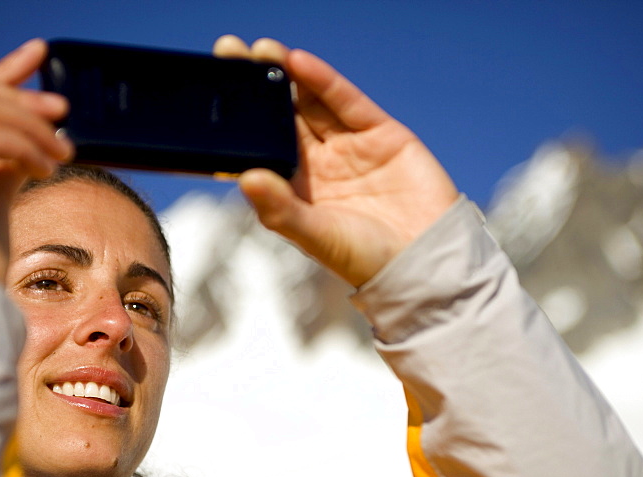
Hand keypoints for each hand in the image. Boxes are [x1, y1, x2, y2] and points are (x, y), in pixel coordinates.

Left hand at [214, 36, 458, 287]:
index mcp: (297, 190)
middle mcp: (319, 164)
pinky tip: (299, 63)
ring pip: (312, 102)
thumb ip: (280, 209)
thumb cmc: (365, 259)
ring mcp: (349, 146)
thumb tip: (245, 178)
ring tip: (262, 50)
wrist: (426, 261)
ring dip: (287, 75)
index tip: (215, 92)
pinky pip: (347, 102)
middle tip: (230, 52)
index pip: (263, 146)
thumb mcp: (316, 237)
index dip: (242, 120)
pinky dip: (324, 81)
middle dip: (258, 85)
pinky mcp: (380, 133)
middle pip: (283, 116)